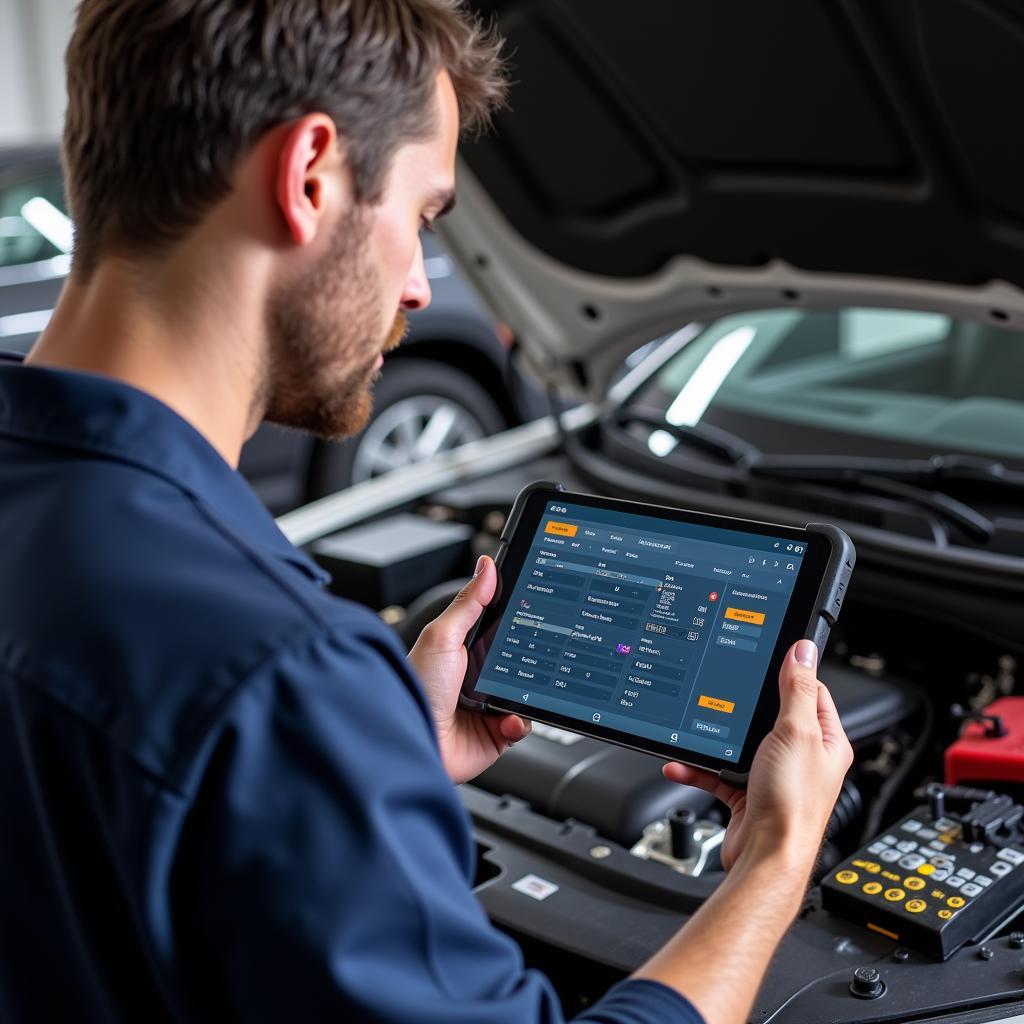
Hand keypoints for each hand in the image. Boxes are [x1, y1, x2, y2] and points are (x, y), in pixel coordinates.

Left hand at [408, 556, 530, 783]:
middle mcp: (479, 676)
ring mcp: (489, 704)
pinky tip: (505, 719)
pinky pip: (523, 723)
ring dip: (527, 693)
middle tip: (535, 655)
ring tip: (512, 693)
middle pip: (520, 658)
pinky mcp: (497, 732)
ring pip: (527, 691)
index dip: (519, 617)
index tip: (538, 607)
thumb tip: (487, 566)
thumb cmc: (417, 689)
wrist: (415, 743)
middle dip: (531, 658)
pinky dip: (519, 722)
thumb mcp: (442, 637)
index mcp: (466, 648)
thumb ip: (468, 603)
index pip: (500, 625)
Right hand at [662, 640, 852, 872]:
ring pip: (738, 745)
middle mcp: (801, 758)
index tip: (769, 656)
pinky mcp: (747, 795)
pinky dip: (698, 769)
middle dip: (743, 707)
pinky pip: (717, 774)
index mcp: (824, 741)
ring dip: (713, 740)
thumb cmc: (793, 806)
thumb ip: (797, 689)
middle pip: (771, 716)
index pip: (811, 692)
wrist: (767, 858)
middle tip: (724, 690)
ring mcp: (773, 776)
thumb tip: (803, 651)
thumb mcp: (796, 732)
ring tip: (694, 729)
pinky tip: (681, 764)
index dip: (791, 673)